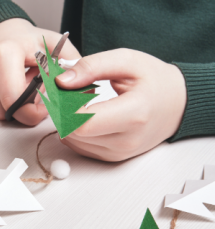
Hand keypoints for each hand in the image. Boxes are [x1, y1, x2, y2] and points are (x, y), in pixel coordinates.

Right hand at [0, 18, 80, 125]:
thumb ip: (71, 66)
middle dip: (25, 112)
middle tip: (38, 103)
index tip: (49, 104)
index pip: (17, 98)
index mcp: (6, 51)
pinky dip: (2, 104)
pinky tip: (8, 88)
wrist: (1, 32)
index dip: (37, 108)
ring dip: (14, 108)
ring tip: (23, 90)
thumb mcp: (56, 46)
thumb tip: (81, 89)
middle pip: (5, 109)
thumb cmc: (30, 42)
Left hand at [56, 49, 186, 161]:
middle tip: (69, 91)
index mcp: (134, 115)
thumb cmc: (154, 81)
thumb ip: (92, 67)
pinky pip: (79, 146)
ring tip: (81, 101)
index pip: (82, 123)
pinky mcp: (111, 158)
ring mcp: (118, 153)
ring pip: (73, 141)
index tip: (61, 89)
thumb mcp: (126, 61)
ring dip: (67, 121)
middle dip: (63, 111)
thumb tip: (61, 81)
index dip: (63, 107)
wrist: (178, 104)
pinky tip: (86, 115)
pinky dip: (75, 130)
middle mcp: (126, 140)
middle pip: (73, 133)